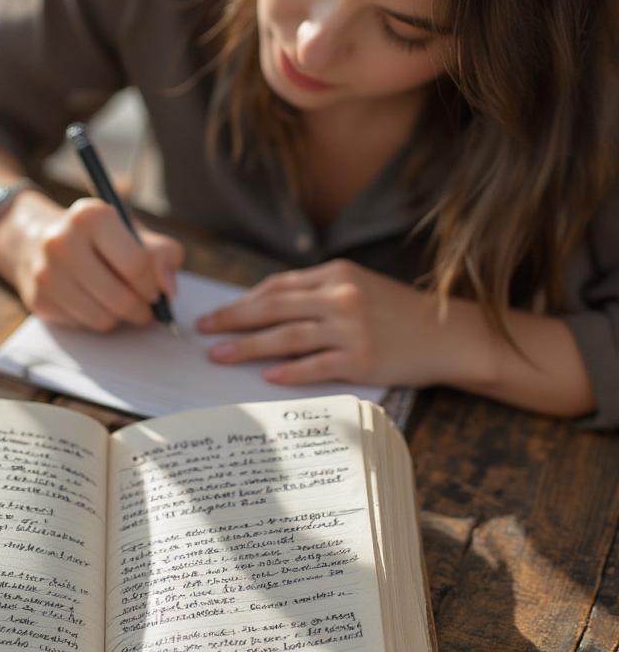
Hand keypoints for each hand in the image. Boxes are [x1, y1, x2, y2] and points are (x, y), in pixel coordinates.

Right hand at [0, 192, 183, 330]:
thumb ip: (163, 256)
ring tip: (120, 304)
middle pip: (120, 298)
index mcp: (90, 216)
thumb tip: (168, 291)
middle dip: (141, 310)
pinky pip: (82, 325)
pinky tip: (94, 302)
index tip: (155, 291)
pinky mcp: (38, 299)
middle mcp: (61, 241)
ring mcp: (45, 273)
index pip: (136, 264)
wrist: (39, 241)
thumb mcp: (135, 234)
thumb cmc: (99, 239)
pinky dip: (95, 320)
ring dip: (119, 318)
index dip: (153, 285)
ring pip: (102, 318)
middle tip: (145, 308)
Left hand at [196, 259, 446, 386]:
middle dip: (232, 320)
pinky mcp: (361, 359)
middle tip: (203, 331)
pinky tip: (265, 377)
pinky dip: (288, 372)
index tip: (219, 314)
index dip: (243, 301)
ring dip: (247, 347)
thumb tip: (264, 309)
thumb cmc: (398, 313)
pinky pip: (314, 366)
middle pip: (272, 308)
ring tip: (219, 356)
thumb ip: (316, 293)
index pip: (277, 286)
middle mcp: (340, 297)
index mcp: (336, 274)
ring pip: (285, 337)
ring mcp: (351, 329)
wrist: (448, 335)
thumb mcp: (358, 287)